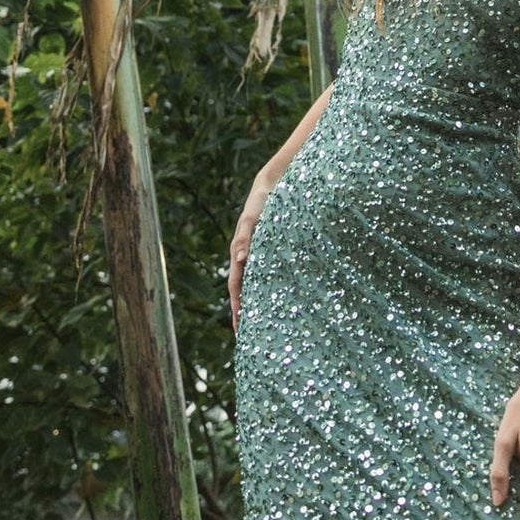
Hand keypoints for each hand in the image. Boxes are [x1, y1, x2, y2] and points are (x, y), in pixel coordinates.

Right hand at [227, 177, 272, 334]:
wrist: (277, 183)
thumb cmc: (263, 200)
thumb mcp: (253, 217)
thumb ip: (245, 237)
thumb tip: (240, 260)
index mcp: (241, 252)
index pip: (236, 285)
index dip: (237, 306)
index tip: (239, 325)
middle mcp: (250, 257)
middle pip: (246, 290)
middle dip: (246, 312)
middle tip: (249, 336)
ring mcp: (263, 256)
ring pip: (259, 285)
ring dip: (259, 304)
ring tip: (265, 326)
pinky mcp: (277, 252)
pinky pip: (273, 275)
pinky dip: (273, 290)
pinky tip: (283, 301)